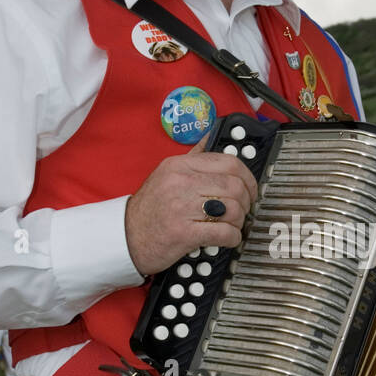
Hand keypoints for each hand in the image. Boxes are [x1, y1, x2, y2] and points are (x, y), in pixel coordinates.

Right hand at [125, 146, 257, 276]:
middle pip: (234, 186)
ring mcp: (181, 207)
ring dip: (239, 221)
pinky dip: (232, 237)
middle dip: (245, 201)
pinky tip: (227, 238)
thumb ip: (192, 158)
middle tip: (243, 210)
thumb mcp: (166, 174)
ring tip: (232, 225)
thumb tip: (210, 137)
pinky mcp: (183, 233)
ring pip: (232, 208)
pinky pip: (223, 232)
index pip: (228, 162)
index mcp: (179, 165)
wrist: (125, 237)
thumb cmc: (149, 209)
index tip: (250, 189)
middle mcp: (181, 182)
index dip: (248, 177)